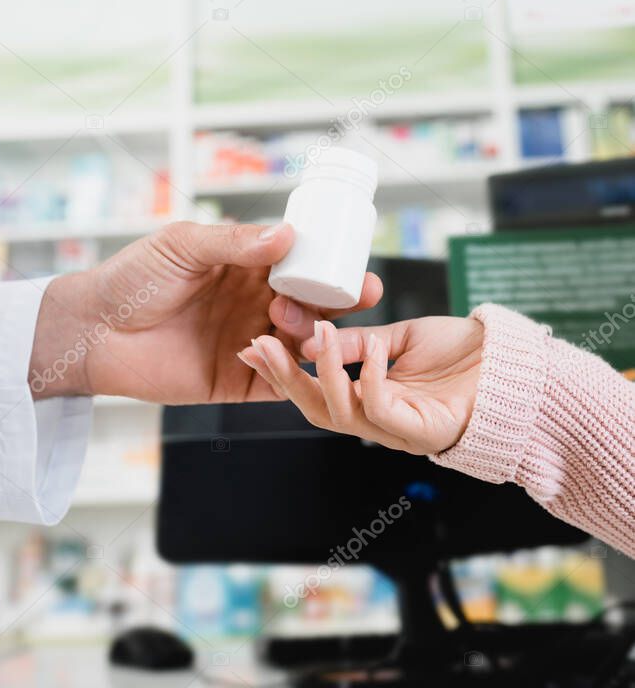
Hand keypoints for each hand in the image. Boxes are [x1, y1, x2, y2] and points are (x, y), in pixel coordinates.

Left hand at [30, 221, 381, 404]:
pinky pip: (277, 383)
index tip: (356, 263)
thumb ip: (233, 243)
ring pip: (302, 344)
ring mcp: (251, 344)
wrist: (93, 331)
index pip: (302, 267)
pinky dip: (291, 374)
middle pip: (313, 306)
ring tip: (309, 328)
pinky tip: (287, 360)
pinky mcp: (237, 382)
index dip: (331, 266)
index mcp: (249, 269)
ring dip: (315, 336)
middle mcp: (256, 306)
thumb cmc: (133, 278)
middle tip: (359, 294)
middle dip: (340, 302)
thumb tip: (286, 235)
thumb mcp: (182, 246)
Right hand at [238, 315, 483, 454]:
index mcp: (372, 399)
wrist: (513, 365)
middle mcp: (380, 420)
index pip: (315, 394)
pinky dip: (369, 377)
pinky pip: (381, 409)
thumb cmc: (465, 356)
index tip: (254, 345)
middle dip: (284, 379)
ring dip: (324, 374)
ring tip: (319, 335)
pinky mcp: (422, 432)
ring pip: (342, 415)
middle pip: (317, 411)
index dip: (282, 374)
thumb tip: (315, 340)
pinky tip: (371, 349)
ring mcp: (400, 430)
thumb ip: (361, 344)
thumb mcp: (400, 338)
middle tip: (260, 344)